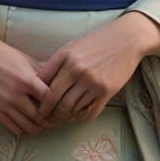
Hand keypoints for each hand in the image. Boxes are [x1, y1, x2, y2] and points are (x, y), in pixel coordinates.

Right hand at [0, 32, 50, 135]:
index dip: (57, 104)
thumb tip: (58, 85)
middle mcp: (15, 94)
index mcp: (26, 79)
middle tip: (54, 120)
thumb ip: (41, 74)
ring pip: (28, 127)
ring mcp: (4, 104)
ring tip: (42, 125)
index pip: (50, 100)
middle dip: (49, 120)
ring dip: (38, 128)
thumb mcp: (25, 60)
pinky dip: (23, 130)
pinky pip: (13, 128)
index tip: (59, 106)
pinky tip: (27, 125)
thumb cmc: (2, 54)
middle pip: (40, 117)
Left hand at [36, 12, 159, 124]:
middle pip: (55, 99)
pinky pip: (89, 112)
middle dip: (46, 112)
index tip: (34, 105)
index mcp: (65, 56)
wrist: (125, 39)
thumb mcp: (72, 46)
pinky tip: (76, 117)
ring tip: (57, 121)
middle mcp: (77, 70)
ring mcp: (92, 82)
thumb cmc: (96, 42)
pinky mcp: (106, 92)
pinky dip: (80, 118)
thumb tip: (41, 82)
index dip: (37, 97)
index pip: (43, 82)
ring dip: (63, 117)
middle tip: (43, 120)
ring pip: (71, 108)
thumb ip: (57, 63)